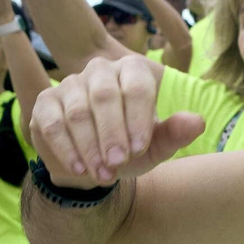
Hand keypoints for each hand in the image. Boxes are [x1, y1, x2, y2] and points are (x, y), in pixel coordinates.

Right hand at [28, 54, 206, 187]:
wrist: (93, 163)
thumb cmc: (130, 148)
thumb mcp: (155, 146)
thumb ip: (175, 134)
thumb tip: (197, 122)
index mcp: (133, 70)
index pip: (137, 86)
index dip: (138, 118)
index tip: (139, 149)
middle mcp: (100, 70)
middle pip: (104, 96)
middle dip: (112, 133)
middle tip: (118, 163)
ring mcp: (70, 84)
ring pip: (77, 112)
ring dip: (90, 147)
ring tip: (103, 174)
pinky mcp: (46, 102)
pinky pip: (52, 124)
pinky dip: (66, 149)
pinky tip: (78, 168)